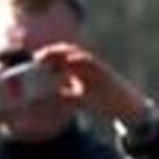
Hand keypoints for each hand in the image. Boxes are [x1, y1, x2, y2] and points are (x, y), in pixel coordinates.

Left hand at [32, 43, 150, 123]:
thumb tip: (38, 101)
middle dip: (52, 52)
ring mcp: (95, 67)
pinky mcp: (104, 70)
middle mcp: (86, 66)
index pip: (61, 58)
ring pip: (78, 54)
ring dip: (62, 52)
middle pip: (67, 52)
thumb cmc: (101, 102)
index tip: (33, 59)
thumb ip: (60, 97)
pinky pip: (91, 62)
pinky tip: (69, 60)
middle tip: (37, 57)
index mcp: (78, 70)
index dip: (47, 56)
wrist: (124, 107)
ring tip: (48, 55)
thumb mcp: (76, 100)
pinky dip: (79, 59)